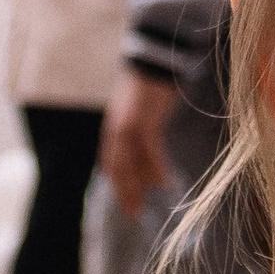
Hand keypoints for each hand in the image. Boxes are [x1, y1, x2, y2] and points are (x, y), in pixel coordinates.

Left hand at [100, 70, 178, 219]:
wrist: (152, 60)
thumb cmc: (148, 86)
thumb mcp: (137, 111)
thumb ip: (137, 130)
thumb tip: (144, 152)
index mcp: (113, 127)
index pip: (111, 161)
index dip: (117, 183)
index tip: (125, 201)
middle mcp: (116, 129)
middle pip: (116, 167)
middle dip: (124, 191)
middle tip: (132, 213)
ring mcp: (128, 125)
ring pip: (129, 162)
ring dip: (136, 185)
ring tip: (143, 205)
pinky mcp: (144, 120)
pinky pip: (149, 150)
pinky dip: (155, 167)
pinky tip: (163, 182)